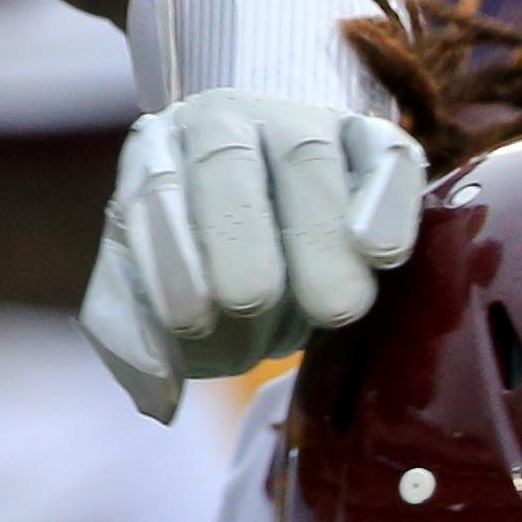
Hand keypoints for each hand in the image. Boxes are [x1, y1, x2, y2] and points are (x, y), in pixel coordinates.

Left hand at [80, 94, 423, 419]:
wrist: (267, 174)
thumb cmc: (199, 251)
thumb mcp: (144, 279)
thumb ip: (133, 331)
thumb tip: (161, 399)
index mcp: (161, 151)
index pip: (155, 190)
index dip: (173, 255)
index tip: (191, 319)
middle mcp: (229, 122)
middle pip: (229, 164)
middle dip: (240, 242)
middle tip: (252, 302)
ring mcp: (306, 123)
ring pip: (307, 160)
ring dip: (317, 238)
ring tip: (333, 309)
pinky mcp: (372, 139)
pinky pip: (388, 156)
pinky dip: (387, 202)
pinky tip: (381, 253)